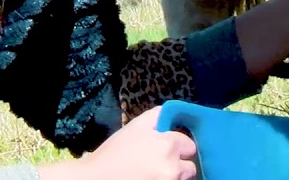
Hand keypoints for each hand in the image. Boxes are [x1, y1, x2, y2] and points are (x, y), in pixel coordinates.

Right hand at [40, 106, 196, 179]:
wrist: (97, 179)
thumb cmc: (115, 152)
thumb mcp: (136, 126)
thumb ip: (158, 115)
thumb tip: (173, 114)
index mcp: (169, 145)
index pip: (189, 145)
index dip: (177, 145)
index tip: (164, 148)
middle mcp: (174, 166)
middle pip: (190, 165)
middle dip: (179, 163)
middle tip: (160, 161)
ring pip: (183, 178)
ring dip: (175, 175)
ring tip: (153, 171)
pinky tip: (151, 178)